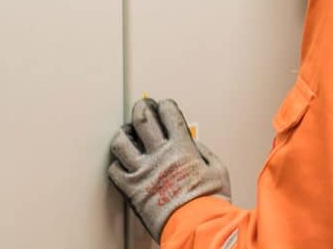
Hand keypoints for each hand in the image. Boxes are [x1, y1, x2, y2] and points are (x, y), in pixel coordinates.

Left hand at [108, 99, 230, 241]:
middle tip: (142, 108)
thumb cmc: (210, 202)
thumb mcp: (218, 169)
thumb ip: (204, 152)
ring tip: (126, 132)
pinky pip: (114, 170)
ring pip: (121, 142)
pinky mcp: (132, 190)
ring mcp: (143, 172)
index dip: (164, 105)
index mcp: (182, 147)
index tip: (164, 105)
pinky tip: (122, 162)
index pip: (168, 113)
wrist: (196, 227)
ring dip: (123, 134)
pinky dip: (116, 164)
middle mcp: (160, 155)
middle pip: (142, 119)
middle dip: (141, 108)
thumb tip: (194, 144)